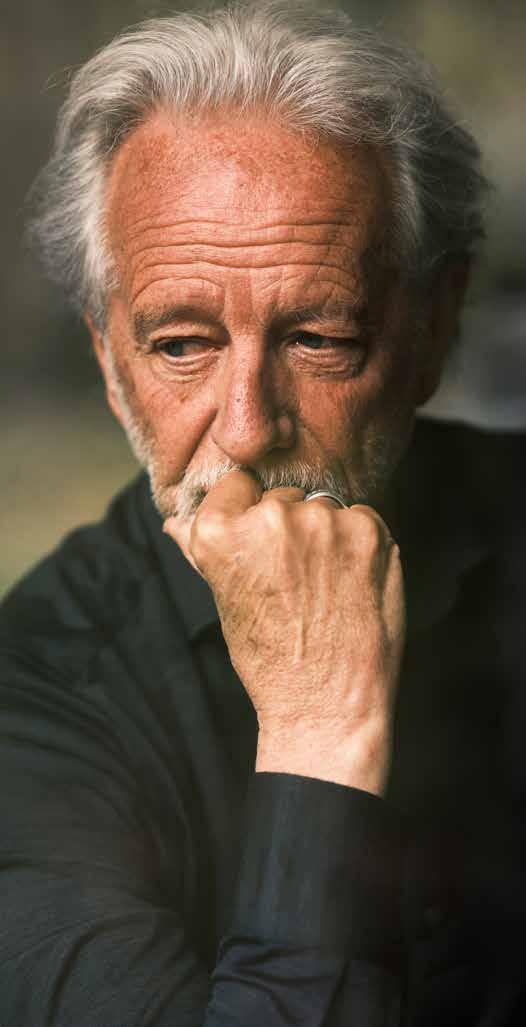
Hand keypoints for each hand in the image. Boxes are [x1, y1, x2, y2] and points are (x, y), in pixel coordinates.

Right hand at [164, 470, 404, 792]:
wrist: (327, 705)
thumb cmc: (270, 659)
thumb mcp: (225, 602)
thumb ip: (203, 551)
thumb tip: (174, 521)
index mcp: (221, 532)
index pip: (236, 482)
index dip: (248, 512)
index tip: (260, 548)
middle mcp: (271, 518)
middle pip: (281, 495)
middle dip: (288, 527)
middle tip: (295, 579)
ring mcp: (323, 522)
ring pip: (323, 505)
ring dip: (326, 533)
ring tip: (325, 585)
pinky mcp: (368, 531)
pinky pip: (362, 517)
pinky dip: (360, 544)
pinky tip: (351, 583)